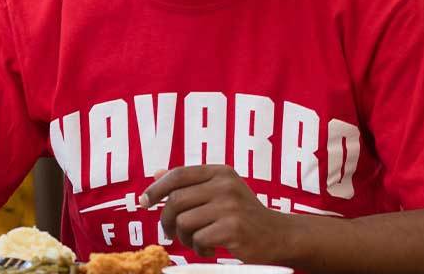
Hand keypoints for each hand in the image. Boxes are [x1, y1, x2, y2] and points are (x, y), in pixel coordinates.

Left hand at [141, 166, 289, 261]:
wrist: (279, 236)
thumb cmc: (243, 215)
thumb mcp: (220, 191)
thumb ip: (190, 183)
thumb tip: (156, 173)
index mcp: (220, 172)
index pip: (178, 175)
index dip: (156, 189)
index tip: (144, 202)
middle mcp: (225, 185)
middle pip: (176, 201)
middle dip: (167, 221)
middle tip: (171, 233)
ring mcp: (230, 206)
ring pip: (183, 222)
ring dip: (184, 238)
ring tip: (198, 241)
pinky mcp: (234, 228)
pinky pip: (198, 239)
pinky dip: (199, 249)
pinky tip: (211, 249)